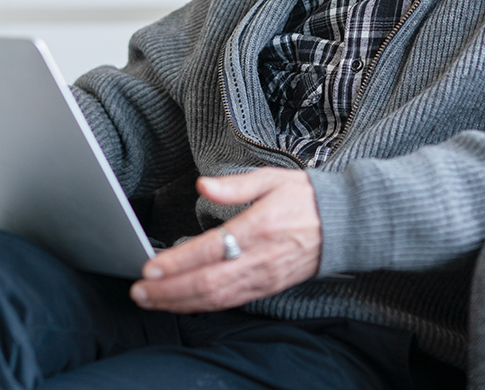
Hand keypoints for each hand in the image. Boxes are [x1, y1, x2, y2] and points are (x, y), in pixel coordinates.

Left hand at [130, 167, 320, 312]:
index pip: (210, 250)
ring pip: (217, 298)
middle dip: (170, 291)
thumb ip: (234, 185)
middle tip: (140, 291)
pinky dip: (203, 306)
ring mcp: (264, 277)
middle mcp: (260, 257)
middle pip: (208, 282)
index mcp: (259, 227)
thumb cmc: (305, 197)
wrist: (344, 223)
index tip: (151, 266)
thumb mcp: (271, 178)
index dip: (178, 262)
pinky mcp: (268, 287)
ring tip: (152, 300)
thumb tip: (201, 185)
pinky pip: (231, 302)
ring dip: (180, 302)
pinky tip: (183, 303)